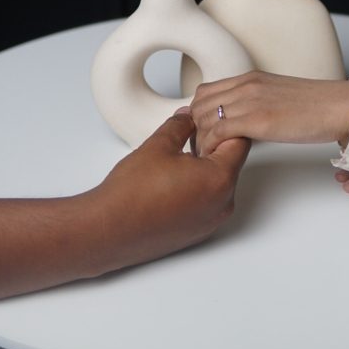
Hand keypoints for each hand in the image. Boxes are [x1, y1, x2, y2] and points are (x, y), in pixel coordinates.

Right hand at [87, 111, 249, 273]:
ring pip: (220, 182)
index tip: (208, 118)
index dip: (225, 125)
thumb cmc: (132, 193)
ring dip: (206, 165)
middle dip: (215, 144)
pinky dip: (199, 185)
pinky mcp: (198, 231)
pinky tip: (173, 178)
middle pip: (232, 162)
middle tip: (190, 132)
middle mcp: (223, 204)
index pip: (240, 142)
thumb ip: (182, 124)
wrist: (109, 230)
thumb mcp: (160, 144)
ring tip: (178, 156)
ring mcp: (211, 221)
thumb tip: (189, 117)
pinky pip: (209, 200)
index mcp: (219, 179)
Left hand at [190, 71, 348, 155]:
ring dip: (200, 140)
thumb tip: (243, 123)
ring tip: (209, 158)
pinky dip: (211, 147)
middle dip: (194, 129)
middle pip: (198, 104)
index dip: (198, 115)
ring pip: (203, 118)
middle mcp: (245, 85)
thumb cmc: (316, 107)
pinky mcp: (257, 119)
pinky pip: (217, 132)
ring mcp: (250, 100)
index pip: (205, 92)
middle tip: (202, 151)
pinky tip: (218, 158)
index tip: (202, 135)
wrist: (339, 107)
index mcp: (250, 78)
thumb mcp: (277, 97)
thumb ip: (256, 104)